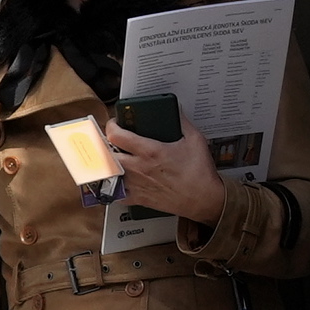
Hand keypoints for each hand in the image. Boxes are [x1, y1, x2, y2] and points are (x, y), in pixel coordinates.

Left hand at [98, 121, 230, 224]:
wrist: (204, 199)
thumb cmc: (199, 173)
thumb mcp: (194, 139)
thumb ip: (182, 122)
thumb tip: (175, 110)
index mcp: (150, 151)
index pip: (117, 136)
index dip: (111, 126)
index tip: (115, 124)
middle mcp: (139, 168)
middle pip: (107, 154)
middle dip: (106, 145)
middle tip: (111, 140)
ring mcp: (136, 184)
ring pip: (109, 173)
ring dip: (108, 164)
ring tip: (113, 158)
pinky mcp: (139, 198)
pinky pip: (116, 194)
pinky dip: (113, 187)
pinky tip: (117, 180)